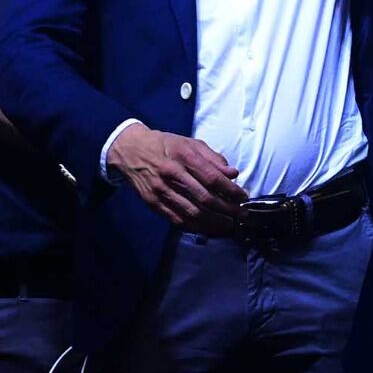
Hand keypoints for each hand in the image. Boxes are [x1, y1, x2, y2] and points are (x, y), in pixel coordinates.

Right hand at [107, 123, 246, 235]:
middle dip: (227, 209)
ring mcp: (160, 191)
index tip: (243, 197)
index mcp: (183, 156)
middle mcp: (172, 174)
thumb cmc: (165, 145)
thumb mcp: (191, 143)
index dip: (231, 190)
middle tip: (241, 215)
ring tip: (228, 224)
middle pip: (204, 198)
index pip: (212, 178)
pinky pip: (176, 219)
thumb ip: (214, 159)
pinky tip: (207, 228)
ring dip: (213, 222)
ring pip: (191, 212)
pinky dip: (195, 226)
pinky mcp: (152, 203)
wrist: (129, 150)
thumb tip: (233, 174)